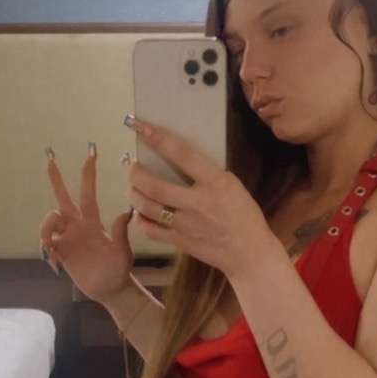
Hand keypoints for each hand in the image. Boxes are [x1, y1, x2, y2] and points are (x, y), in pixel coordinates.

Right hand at [39, 146, 134, 303]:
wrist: (109, 291)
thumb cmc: (119, 271)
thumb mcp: (123, 253)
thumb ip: (120, 233)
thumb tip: (126, 211)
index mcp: (93, 223)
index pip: (87, 194)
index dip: (88, 174)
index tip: (90, 153)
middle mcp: (78, 226)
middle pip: (63, 198)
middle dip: (56, 179)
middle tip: (50, 158)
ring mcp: (68, 238)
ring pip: (49, 222)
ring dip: (45, 228)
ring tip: (50, 248)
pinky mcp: (60, 253)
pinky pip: (46, 243)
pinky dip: (46, 249)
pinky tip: (53, 262)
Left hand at [124, 117, 276, 278]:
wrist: (248, 252)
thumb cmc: (243, 214)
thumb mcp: (232, 185)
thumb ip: (206, 173)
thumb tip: (178, 158)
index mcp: (214, 182)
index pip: (181, 153)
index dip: (157, 137)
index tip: (138, 125)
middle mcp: (197, 203)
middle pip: (153, 185)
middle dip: (134, 172)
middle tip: (128, 164)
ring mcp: (186, 225)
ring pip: (147, 207)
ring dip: (133, 193)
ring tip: (131, 186)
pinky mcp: (179, 242)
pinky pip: (149, 230)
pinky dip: (139, 219)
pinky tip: (138, 212)